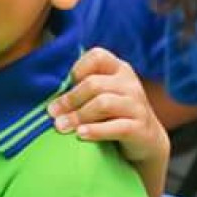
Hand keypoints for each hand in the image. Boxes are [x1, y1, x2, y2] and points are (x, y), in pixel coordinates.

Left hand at [47, 48, 168, 164]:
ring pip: (104, 103)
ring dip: (78, 115)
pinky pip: (117, 127)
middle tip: (52, 112)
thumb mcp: (100, 96)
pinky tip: (80, 134)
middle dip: (70, 99)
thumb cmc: (113, 114)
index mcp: (118, 69)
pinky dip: (96, 131)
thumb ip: (81, 90)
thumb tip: (50, 100)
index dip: (78, 68)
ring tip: (61, 126)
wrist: (146, 141)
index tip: (66, 84)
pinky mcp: (141, 127)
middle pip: (94, 84)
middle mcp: (130, 83)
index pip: (97, 56)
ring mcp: (137, 105)